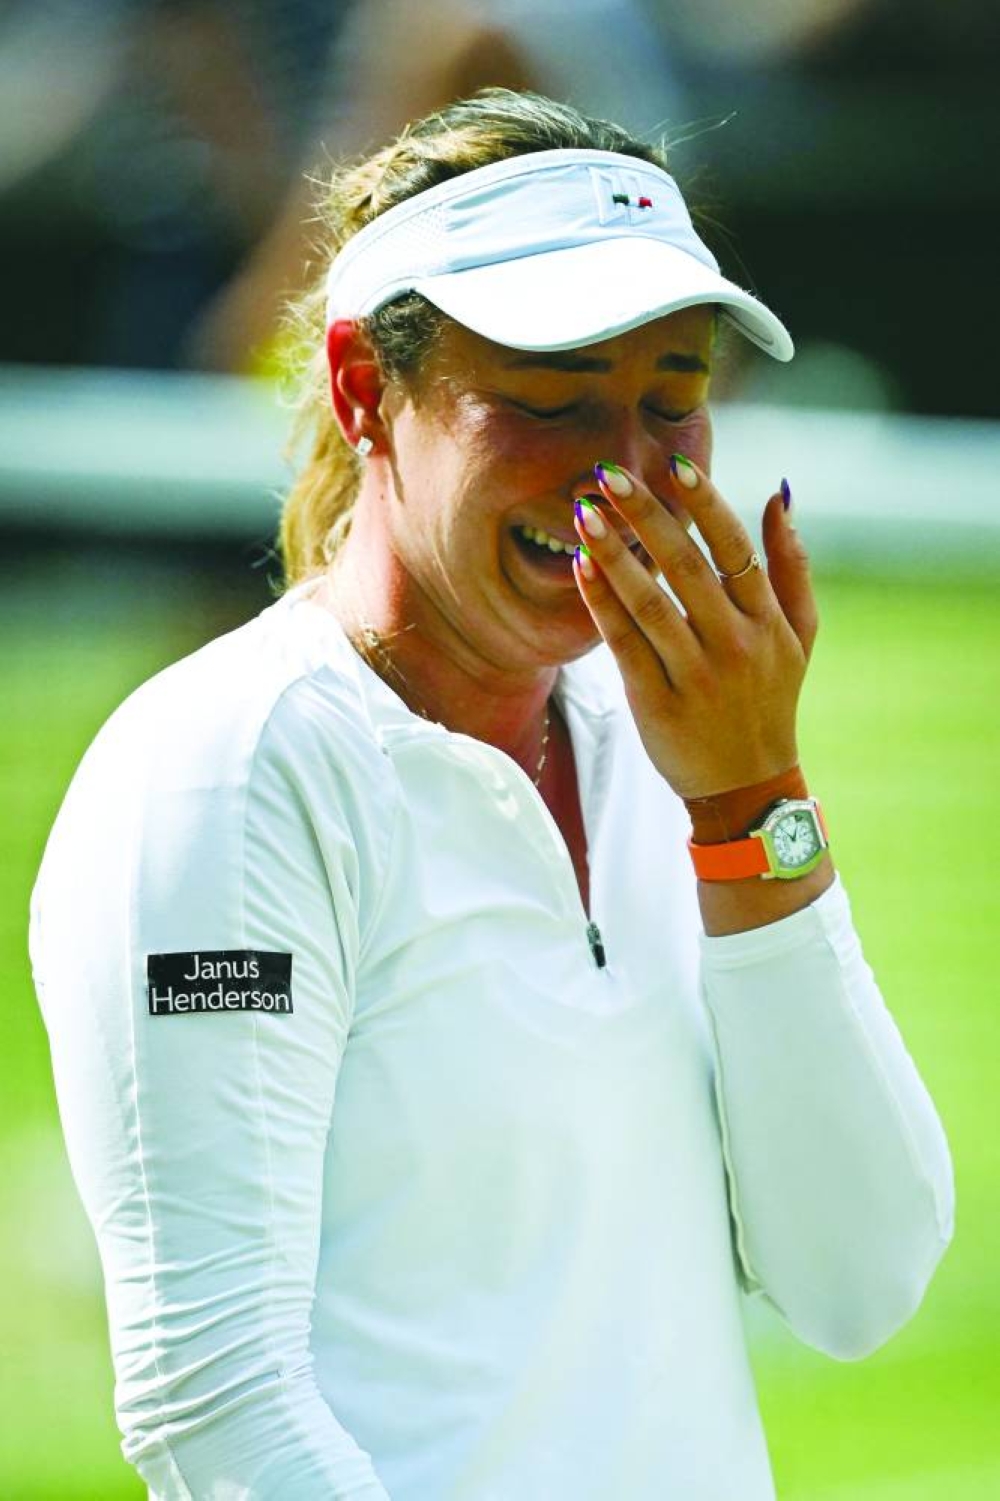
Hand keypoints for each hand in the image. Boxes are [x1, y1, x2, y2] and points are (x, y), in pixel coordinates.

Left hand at [572, 457, 817, 800]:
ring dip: (615, 555)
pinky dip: (602, 604)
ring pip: (650, 605)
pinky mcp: (657, 704)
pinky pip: (624, 646)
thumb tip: (779, 494)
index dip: (706, 506)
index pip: (735, 550)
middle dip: (645, 516)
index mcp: (768, 622)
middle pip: (686, 568)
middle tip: (607, 473)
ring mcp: (696, 676)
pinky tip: (580, 568)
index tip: (675, 465)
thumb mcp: (801, 635)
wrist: (748, 787)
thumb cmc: (770, 700)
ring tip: (583, 515)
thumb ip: (793, 565)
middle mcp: (735, 645)